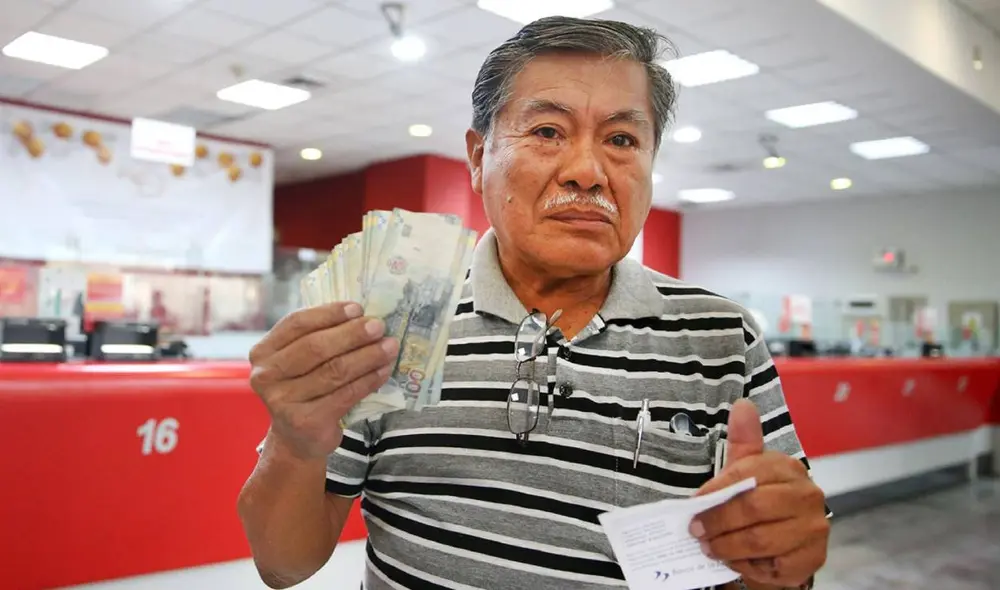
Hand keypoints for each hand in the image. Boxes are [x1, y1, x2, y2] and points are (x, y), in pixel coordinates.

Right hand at [248, 302, 398, 460]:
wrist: (297, 438)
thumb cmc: (303, 389)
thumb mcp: (300, 361)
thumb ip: (319, 336)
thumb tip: (361, 315)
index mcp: (263, 351)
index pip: (297, 323)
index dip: (329, 313)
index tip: (357, 308)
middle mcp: (266, 375)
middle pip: (316, 347)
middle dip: (352, 334)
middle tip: (378, 326)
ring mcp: (283, 400)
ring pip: (335, 371)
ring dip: (367, 356)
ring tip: (389, 347)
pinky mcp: (305, 421)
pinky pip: (345, 394)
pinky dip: (368, 380)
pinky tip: (384, 370)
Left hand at [690, 400, 828, 586]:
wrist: (786, 543)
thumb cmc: (761, 503)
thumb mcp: (748, 470)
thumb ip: (743, 442)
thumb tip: (743, 405)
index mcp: (788, 468)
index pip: (748, 475)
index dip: (717, 490)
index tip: (695, 502)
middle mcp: (807, 495)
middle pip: (754, 508)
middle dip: (718, 521)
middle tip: (696, 530)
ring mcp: (813, 527)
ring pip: (761, 539)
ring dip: (728, 546)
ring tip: (710, 547)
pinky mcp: (813, 557)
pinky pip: (774, 566)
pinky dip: (749, 566)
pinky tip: (736, 561)